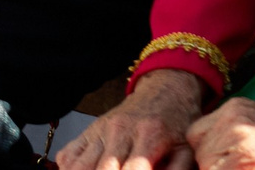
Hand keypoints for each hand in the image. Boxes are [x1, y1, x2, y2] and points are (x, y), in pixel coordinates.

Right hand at [56, 71, 205, 169]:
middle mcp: (120, 130)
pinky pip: (67, 156)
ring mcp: (100, 129)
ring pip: (78, 165)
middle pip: (103, 169)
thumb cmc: (176, 123)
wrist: (163, 92)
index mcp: (149, 134)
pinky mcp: (88, 131)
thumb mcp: (187, 148)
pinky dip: (70, 169)